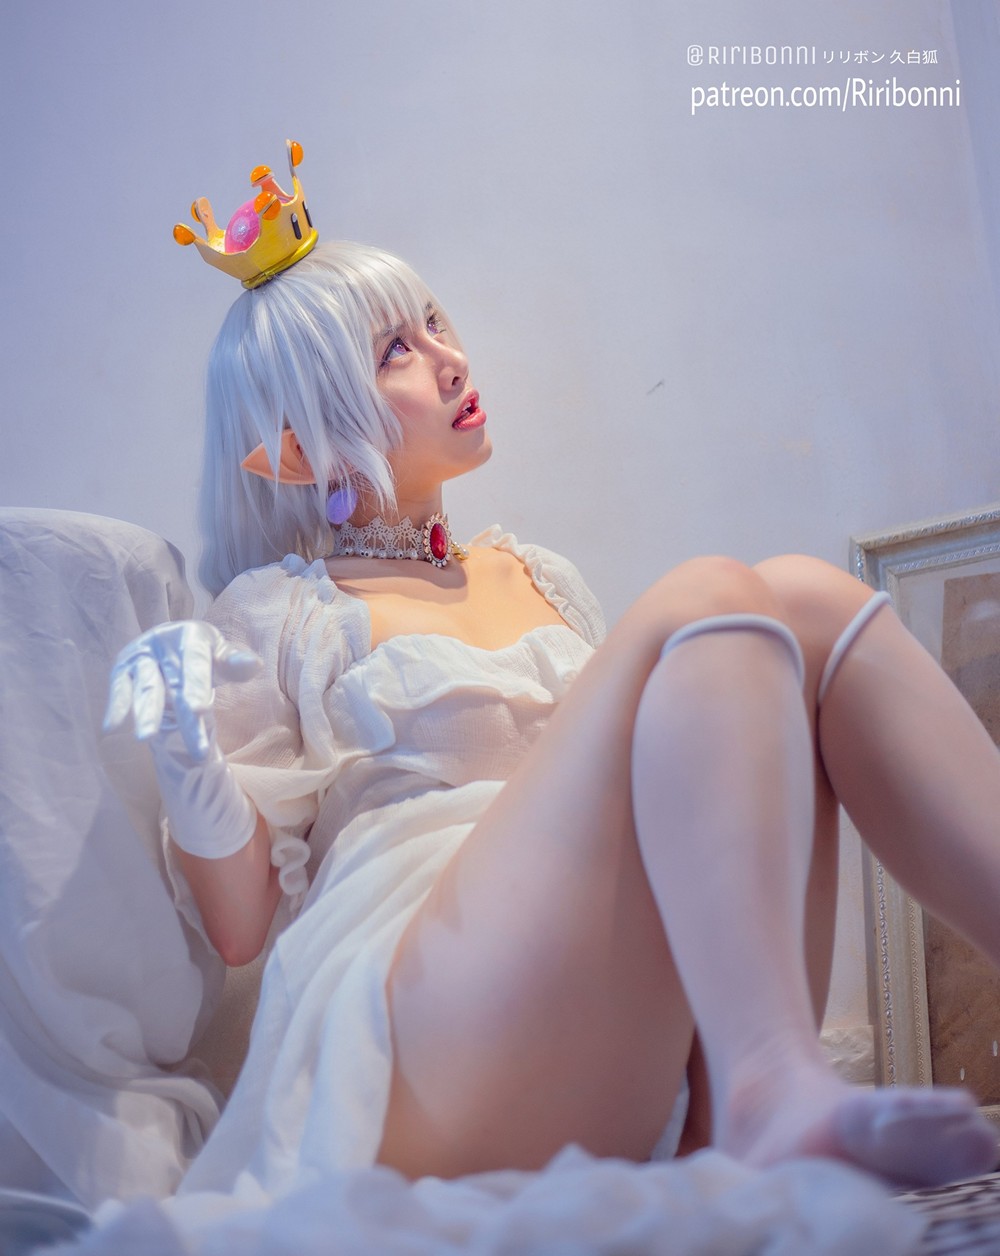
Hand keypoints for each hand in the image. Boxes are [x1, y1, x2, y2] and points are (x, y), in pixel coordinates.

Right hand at [105, 621, 260, 760]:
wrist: (174, 644)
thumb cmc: (206, 655)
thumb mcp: (222, 656)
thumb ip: (235, 663)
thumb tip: (255, 665)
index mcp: (191, 635)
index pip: (196, 663)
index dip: (196, 686)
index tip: (199, 711)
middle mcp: (161, 642)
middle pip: (173, 683)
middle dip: (183, 717)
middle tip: (195, 748)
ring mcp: (140, 656)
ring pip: (145, 688)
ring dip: (145, 714)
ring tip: (146, 738)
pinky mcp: (123, 670)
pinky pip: (119, 689)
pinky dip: (116, 706)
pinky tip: (110, 727)